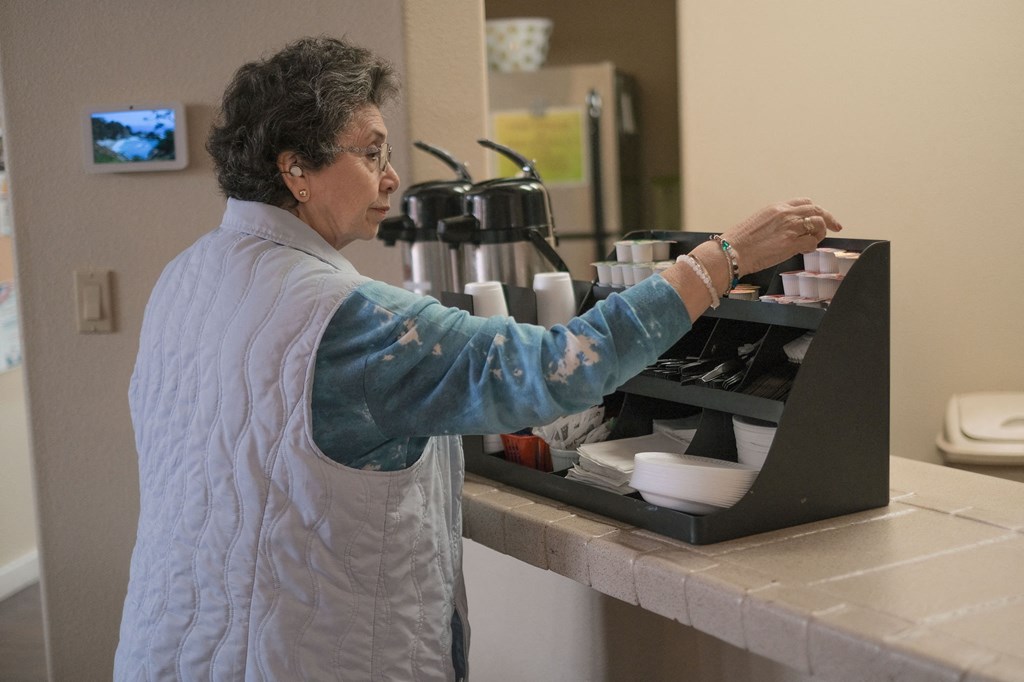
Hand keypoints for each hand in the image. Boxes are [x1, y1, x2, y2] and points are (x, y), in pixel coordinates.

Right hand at [721, 198, 841, 275]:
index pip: (804, 203)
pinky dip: (812, 246)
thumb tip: (786, 228)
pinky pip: (812, 242)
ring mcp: (790, 228)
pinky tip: (805, 250)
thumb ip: (776, 221)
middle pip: (817, 211)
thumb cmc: (738, 241)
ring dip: (820, 233)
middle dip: (829, 219)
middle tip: (835, 226)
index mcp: (777, 207)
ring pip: (818, 224)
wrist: (731, 251)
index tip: (822, 216)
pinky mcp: (792, 243)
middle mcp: (786, 214)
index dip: (816, 210)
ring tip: (813, 241)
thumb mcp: (758, 222)